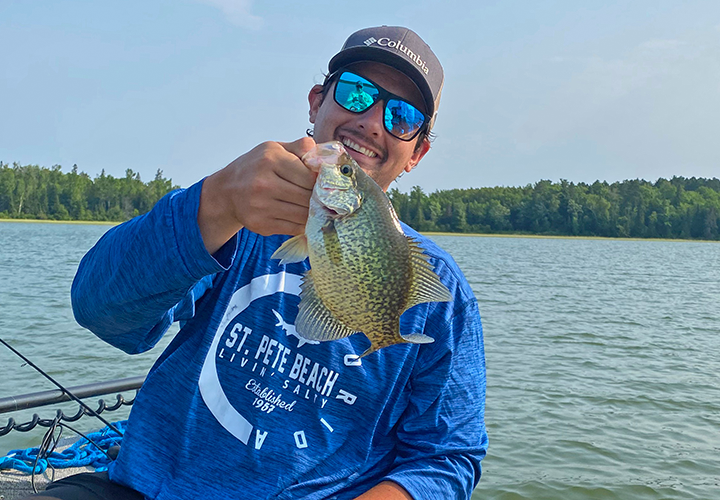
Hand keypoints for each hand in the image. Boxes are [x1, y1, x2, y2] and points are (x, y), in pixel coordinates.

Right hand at [198, 137, 316, 253]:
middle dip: (318, 199)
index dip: (319, 182)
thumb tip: (322, 155)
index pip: (309, 177)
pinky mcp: (261, 224)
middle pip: (307, 197)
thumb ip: (300, 147)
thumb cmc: (256, 166)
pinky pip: (293, 228)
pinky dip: (302, 224)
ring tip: (315, 208)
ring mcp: (261, 206)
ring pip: (302, 215)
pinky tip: (302, 217)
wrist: (227, 190)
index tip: (321, 184)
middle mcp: (263, 183)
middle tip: (322, 198)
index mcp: (270, 159)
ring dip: (312, 213)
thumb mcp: (274, 149)